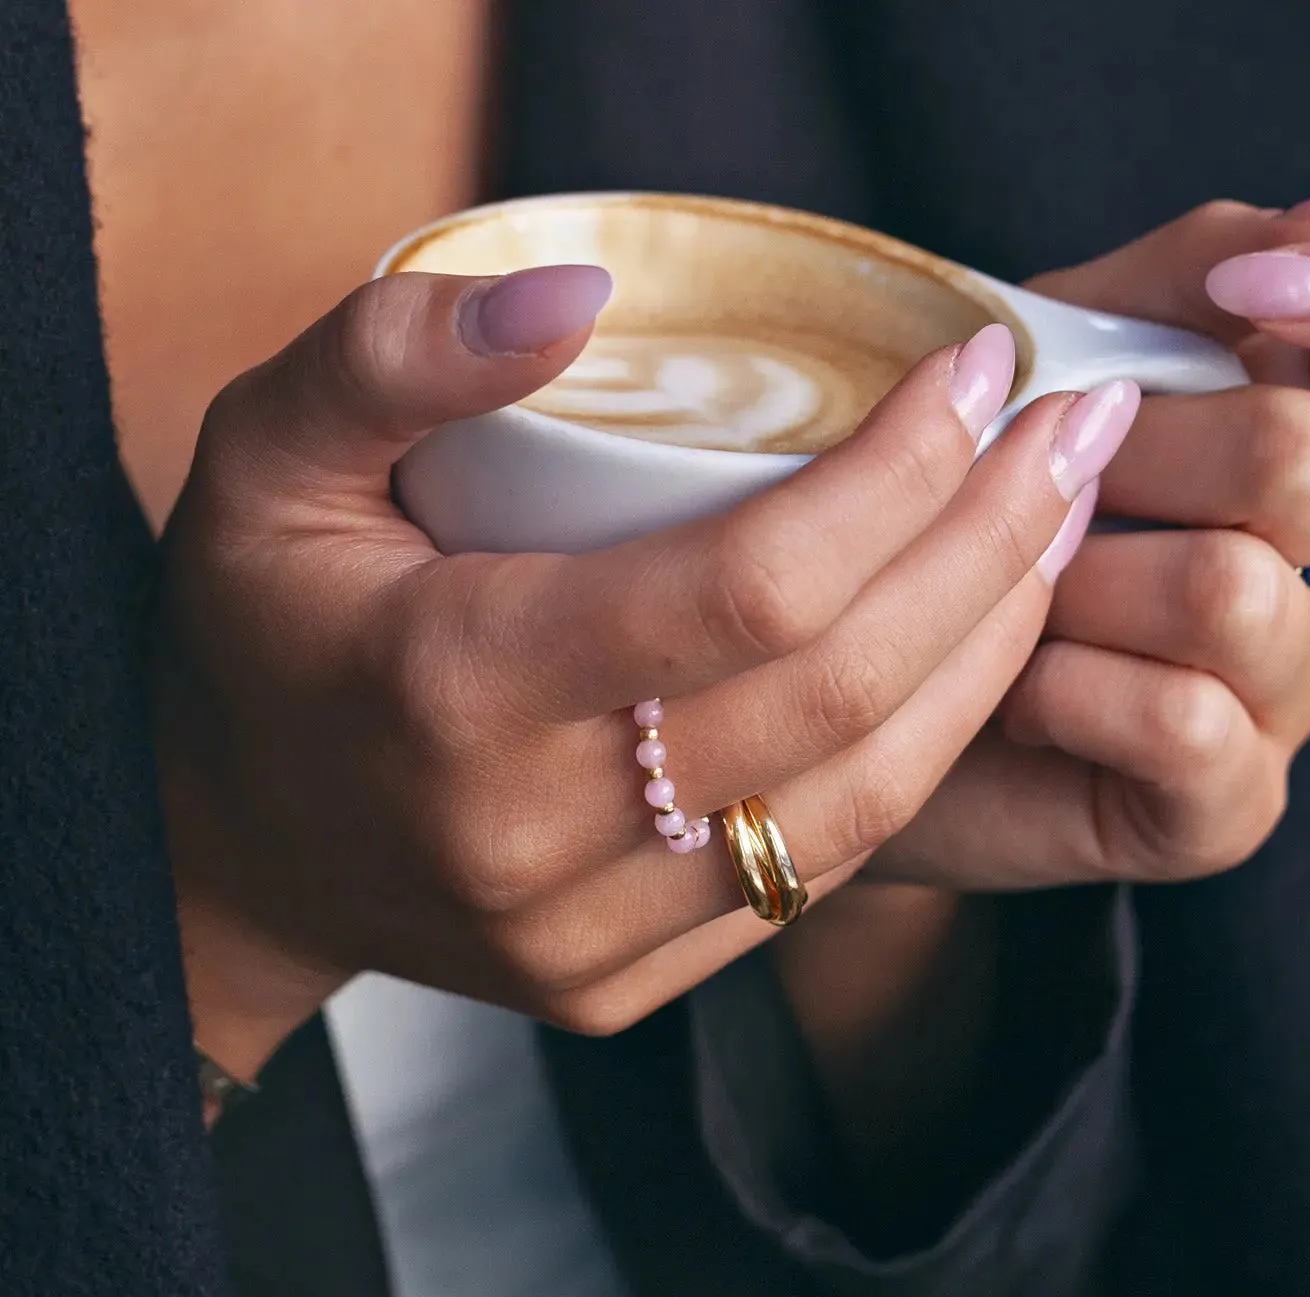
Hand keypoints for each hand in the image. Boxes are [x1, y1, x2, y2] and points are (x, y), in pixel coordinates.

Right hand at [153, 264, 1138, 1073]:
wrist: (238, 849)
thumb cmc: (258, 634)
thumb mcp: (263, 458)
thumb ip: (395, 356)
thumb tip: (576, 293)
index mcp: (454, 692)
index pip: (749, 586)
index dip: (899, 477)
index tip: (978, 374)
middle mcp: (533, 841)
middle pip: (839, 694)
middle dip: (990, 554)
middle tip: (1067, 442)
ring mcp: (586, 938)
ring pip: (859, 803)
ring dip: (986, 662)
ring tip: (1052, 540)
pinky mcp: (619, 987)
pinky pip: (814, 872)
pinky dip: (913, 761)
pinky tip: (965, 666)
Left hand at [866, 199, 1309, 890]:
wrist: (878, 691)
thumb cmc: (965, 519)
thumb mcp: (1050, 363)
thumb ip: (1177, 280)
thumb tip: (1305, 234)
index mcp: (1296, 441)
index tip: (1246, 294)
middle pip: (1307, 461)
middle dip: (1136, 454)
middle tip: (1039, 487)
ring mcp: (1281, 689)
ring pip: (1230, 593)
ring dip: (1077, 582)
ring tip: (1011, 605)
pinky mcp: (1226, 799)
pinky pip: (1180, 719)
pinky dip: (1065, 692)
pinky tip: (1017, 696)